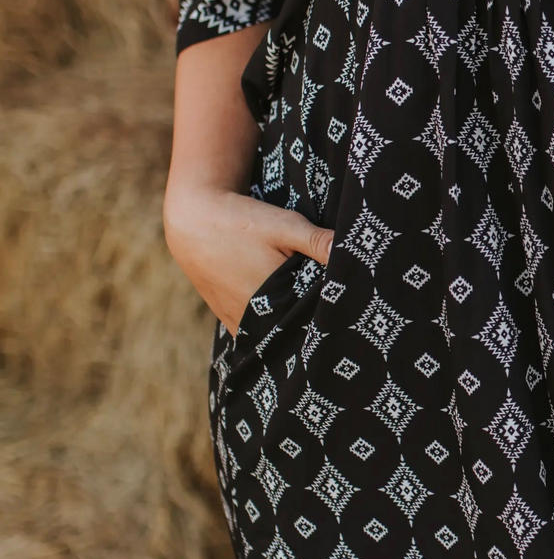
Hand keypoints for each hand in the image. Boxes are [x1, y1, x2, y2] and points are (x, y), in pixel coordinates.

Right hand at [163, 184, 334, 337]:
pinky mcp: (231, 322)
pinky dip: (272, 331)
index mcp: (274, 298)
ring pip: (276, 337)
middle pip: (296, 332)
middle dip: (314, 325)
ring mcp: (241, 324)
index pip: (315, 320)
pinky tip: (285, 319)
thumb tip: (354, 251)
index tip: (349, 310)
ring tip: (311, 318)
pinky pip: (258, 336)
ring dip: (292, 330)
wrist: (194, 223)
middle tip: (337, 319)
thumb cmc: (242, 221)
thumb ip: (318, 241)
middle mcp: (255, 319)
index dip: (332, 315)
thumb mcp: (284, 225)